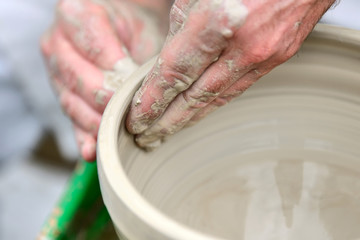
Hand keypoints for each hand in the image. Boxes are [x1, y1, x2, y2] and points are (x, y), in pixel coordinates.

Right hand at [41, 0, 168, 160]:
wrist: (120, 31)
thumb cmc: (133, 28)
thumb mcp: (142, 31)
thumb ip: (138, 57)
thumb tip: (148, 94)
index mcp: (75, 15)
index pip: (94, 45)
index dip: (115, 67)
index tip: (133, 81)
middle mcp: (57, 43)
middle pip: (80, 79)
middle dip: (108, 100)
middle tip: (132, 114)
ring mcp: (56, 71)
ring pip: (72, 102)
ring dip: (97, 122)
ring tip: (116, 137)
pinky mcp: (63, 95)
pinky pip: (70, 118)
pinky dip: (83, 136)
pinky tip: (92, 150)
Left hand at [126, 0, 334, 149]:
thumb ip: (180, 26)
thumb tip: (169, 60)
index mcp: (217, 19)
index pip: (174, 74)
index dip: (152, 102)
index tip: (137, 119)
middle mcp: (243, 44)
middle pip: (195, 97)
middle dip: (166, 121)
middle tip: (145, 137)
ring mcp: (265, 53)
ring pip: (218, 98)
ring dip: (190, 119)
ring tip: (167, 131)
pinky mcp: (279, 57)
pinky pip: (239, 87)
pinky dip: (214, 103)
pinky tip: (199, 112)